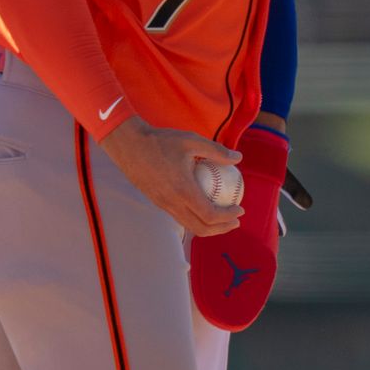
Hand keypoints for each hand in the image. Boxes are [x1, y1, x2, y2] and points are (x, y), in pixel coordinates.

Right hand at [100, 117, 243, 236]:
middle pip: (201, 228)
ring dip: (208, 227)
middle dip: (221, 229)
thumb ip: (217, 151)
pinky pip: (179, 217)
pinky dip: (195, 218)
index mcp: (183, 191)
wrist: (129, 146)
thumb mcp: (192, 141)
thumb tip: (238, 158)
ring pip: (189, 226)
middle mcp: (172, 203)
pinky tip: (201, 206)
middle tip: (235, 221)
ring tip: (221, 218)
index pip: (210, 215)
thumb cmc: (161, 141)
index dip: (228, 217)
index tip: (240, 210)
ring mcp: (163, 205)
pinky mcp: (157, 202)